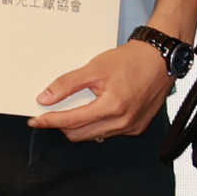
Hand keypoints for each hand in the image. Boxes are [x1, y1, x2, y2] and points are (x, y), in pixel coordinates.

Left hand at [32, 42, 172, 140]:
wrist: (161, 59)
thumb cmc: (131, 60)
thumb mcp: (94, 68)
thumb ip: (67, 84)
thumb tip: (45, 98)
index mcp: (112, 107)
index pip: (71, 121)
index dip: (50, 121)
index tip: (35, 120)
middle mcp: (123, 122)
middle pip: (80, 134)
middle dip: (62, 126)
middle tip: (51, 114)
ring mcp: (132, 127)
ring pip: (94, 136)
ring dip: (79, 126)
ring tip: (74, 110)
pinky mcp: (137, 127)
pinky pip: (108, 133)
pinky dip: (96, 126)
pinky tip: (94, 112)